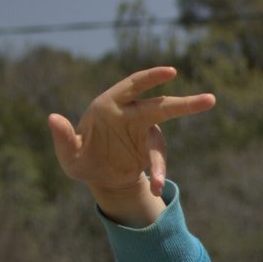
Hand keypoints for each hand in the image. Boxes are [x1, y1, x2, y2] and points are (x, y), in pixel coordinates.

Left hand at [48, 66, 214, 223]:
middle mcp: (130, 114)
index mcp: (109, 106)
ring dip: (166, 156)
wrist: (99, 177)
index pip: (133, 86)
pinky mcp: (152, 148)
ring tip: (157, 182)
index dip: (152, 78)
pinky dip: (156, 173)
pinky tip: (152, 189)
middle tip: (210, 100)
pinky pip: (158, 160)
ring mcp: (144, 130)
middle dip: (186, 104)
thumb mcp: (69, 155)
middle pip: (161, 106)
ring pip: (164, 140)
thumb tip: (52, 118)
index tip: (172, 72)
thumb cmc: (81, 160)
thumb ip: (63, 138)